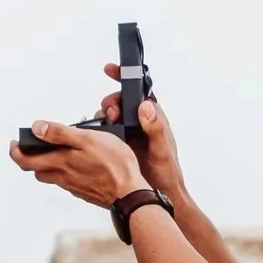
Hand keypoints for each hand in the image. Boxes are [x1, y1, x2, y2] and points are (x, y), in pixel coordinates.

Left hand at [10, 115, 145, 211]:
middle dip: (30, 158)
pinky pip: (67, 182)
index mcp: (59, 163)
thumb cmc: (114, 164)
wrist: (130, 193)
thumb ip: (59, 133)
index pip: (25, 161)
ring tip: (55, 152)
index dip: (16, 152)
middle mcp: (62, 177)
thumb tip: (36, 127)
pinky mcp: (84, 192)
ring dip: (48, 166)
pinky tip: (77, 164)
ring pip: (52, 176)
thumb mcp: (87, 139)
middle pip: (36, 170)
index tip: (15, 143)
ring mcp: (73, 186)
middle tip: (31, 147)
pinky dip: (65, 172)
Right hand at [109, 72, 183, 200]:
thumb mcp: (162, 150)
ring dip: (104, 116)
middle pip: (120, 101)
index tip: (109, 69)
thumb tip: (146, 106)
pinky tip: (95, 135)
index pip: (138, 90)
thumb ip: (156, 129)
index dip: (124, 77)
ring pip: (110, 115)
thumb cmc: (166, 172)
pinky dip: (98, 129)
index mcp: (153, 117)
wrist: (157, 193)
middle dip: (111, 102)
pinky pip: (104, 130)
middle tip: (110, 114)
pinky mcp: (118, 143)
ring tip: (105, 124)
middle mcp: (139, 122)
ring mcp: (128, 132)